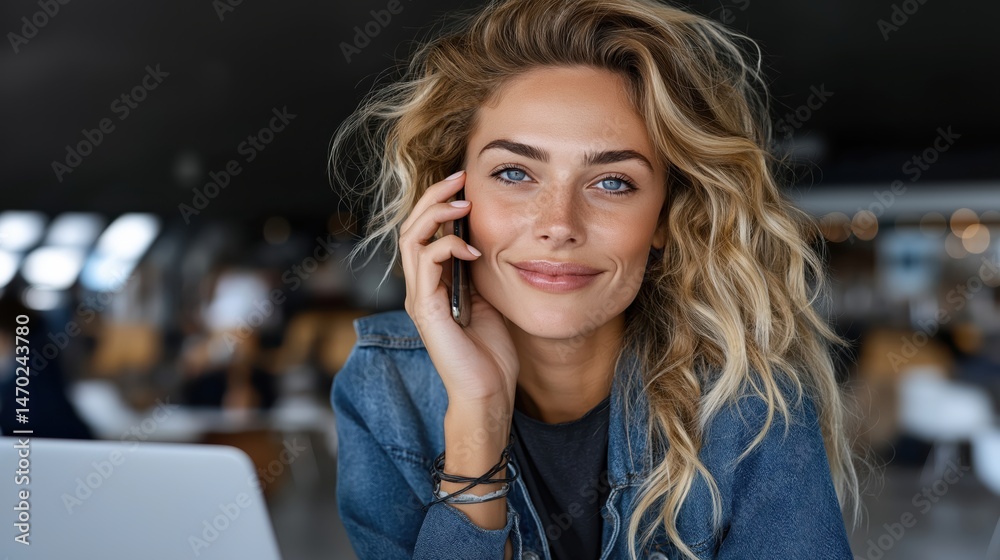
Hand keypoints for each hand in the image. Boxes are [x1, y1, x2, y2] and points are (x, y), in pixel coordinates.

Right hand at [399, 171, 518, 408]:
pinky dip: (446, 248)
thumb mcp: (487, 299)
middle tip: (460, 178)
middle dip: (434, 197)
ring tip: (463, 204)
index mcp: (432, 283)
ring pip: (412, 239)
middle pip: (411, 226)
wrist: (488, 394)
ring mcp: (419, 298)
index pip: (424, 231)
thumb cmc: (490, 352)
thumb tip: (485, 238)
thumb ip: (478, 271)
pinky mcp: (426, 310)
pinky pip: (426, 264)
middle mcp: (419, 287)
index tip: (465, 183)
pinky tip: (471, 249)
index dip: (439, 203)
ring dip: (436, 215)